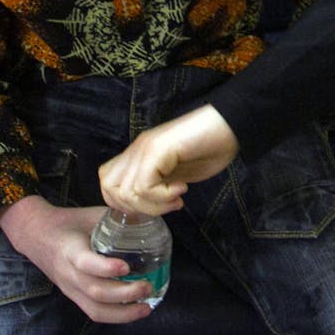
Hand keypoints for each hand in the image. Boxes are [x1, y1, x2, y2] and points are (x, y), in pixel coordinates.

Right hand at [0, 196, 154, 323]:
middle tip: (147, 286)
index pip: (85, 263)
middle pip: (95, 292)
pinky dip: (116, 316)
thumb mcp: (89, 215)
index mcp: (70, 250)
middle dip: (124, 294)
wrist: (34, 234)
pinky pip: (94, 313)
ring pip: (95, 309)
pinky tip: (134, 312)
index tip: (126, 267)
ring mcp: (70, 289)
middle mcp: (69, 273)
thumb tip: (146, 214)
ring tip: (146, 308)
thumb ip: (115, 217)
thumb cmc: (66, 222)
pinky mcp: (74, 297)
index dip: (106, 268)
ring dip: (123, 313)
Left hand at [98, 103, 239, 214]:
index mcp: (137, 154)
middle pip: (109, 188)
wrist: (228, 126)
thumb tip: (146, 204)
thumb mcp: (175, 173)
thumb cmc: (207, 148)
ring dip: (153, 205)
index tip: (154, 207)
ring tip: (176, 199)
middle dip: (136, 208)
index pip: (107, 181)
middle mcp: (136, 149)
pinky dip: (163, 196)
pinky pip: (144, 186)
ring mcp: (145, 148)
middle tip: (164, 206)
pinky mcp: (157, 149)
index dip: (124, 203)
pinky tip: (182, 189)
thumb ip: (157, 184)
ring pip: (127, 192)